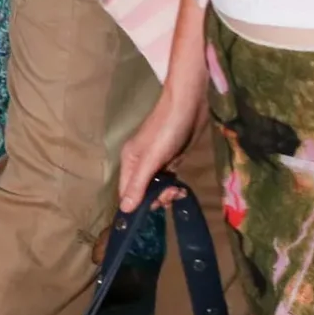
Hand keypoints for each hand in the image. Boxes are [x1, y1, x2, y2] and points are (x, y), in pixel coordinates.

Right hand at [118, 64, 206, 214]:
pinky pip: (167, 181)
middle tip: (171, 193)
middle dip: (156, 199)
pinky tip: (182, 189)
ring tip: (178, 190)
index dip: (138, 204)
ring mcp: (156, 162)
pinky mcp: (171, 160)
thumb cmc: (167, 130)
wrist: (188, 104)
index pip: (126, 193)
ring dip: (166, 194)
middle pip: (142, 193)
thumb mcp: (151, 158)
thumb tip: (125, 210)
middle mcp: (139, 164)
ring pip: (156, 188)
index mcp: (129, 162)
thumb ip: (139, 184)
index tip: (155, 206)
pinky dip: (173, 187)